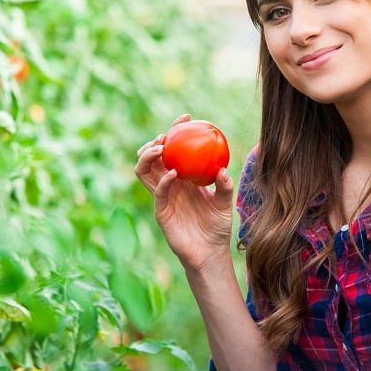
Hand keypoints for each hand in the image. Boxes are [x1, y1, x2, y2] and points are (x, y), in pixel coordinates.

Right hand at [135, 115, 234, 272]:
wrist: (210, 252)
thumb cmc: (218, 227)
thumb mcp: (226, 203)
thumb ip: (225, 186)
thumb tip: (222, 169)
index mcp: (184, 176)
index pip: (175, 149)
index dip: (176, 131)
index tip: (186, 118)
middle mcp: (170, 183)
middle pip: (153, 156)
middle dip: (155, 141)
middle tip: (167, 134)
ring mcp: (163, 196)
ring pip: (144, 170)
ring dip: (149, 155)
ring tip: (161, 147)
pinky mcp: (161, 210)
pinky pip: (158, 191)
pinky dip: (163, 179)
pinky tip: (174, 173)